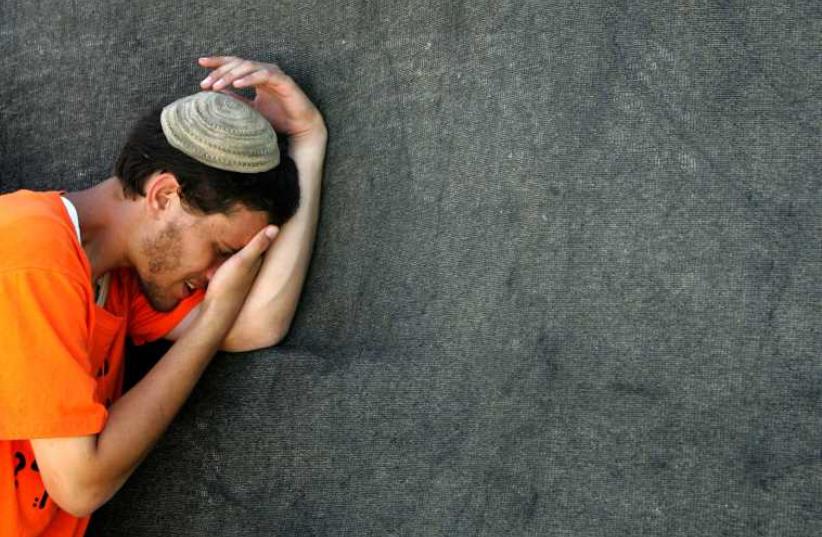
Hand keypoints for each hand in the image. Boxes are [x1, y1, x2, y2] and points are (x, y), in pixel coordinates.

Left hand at [198, 56, 324, 138]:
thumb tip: (218, 94)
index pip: (234, 63)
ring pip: (248, 66)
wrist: (300, 127)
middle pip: (238, 63)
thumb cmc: (278, 118)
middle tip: (206, 83)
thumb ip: (237, 100)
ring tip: (218, 86)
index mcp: (256, 75)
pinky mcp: (284, 80)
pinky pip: (264, 75)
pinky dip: (249, 79)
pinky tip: (237, 85)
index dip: (217, 62)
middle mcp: (264, 70)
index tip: (200, 63)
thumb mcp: (252, 109)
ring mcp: (274, 74)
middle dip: (219, 71)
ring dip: (231, 75)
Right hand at [202, 225, 278, 325]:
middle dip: (237, 245)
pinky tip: (210, 271)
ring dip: (223, 257)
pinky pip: (222, 271)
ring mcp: (237, 280)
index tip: (256, 218)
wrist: (214, 314)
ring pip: (232, 261)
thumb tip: (276, 227)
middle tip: (229, 235)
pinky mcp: (226, 286)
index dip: (257, 232)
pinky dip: (217, 269)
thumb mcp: (242, 261)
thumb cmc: (228, 286)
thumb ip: (257, 245)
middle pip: (245, 252)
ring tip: (216, 260)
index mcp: (256, 263)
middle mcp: (249, 272)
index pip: (260, 244)